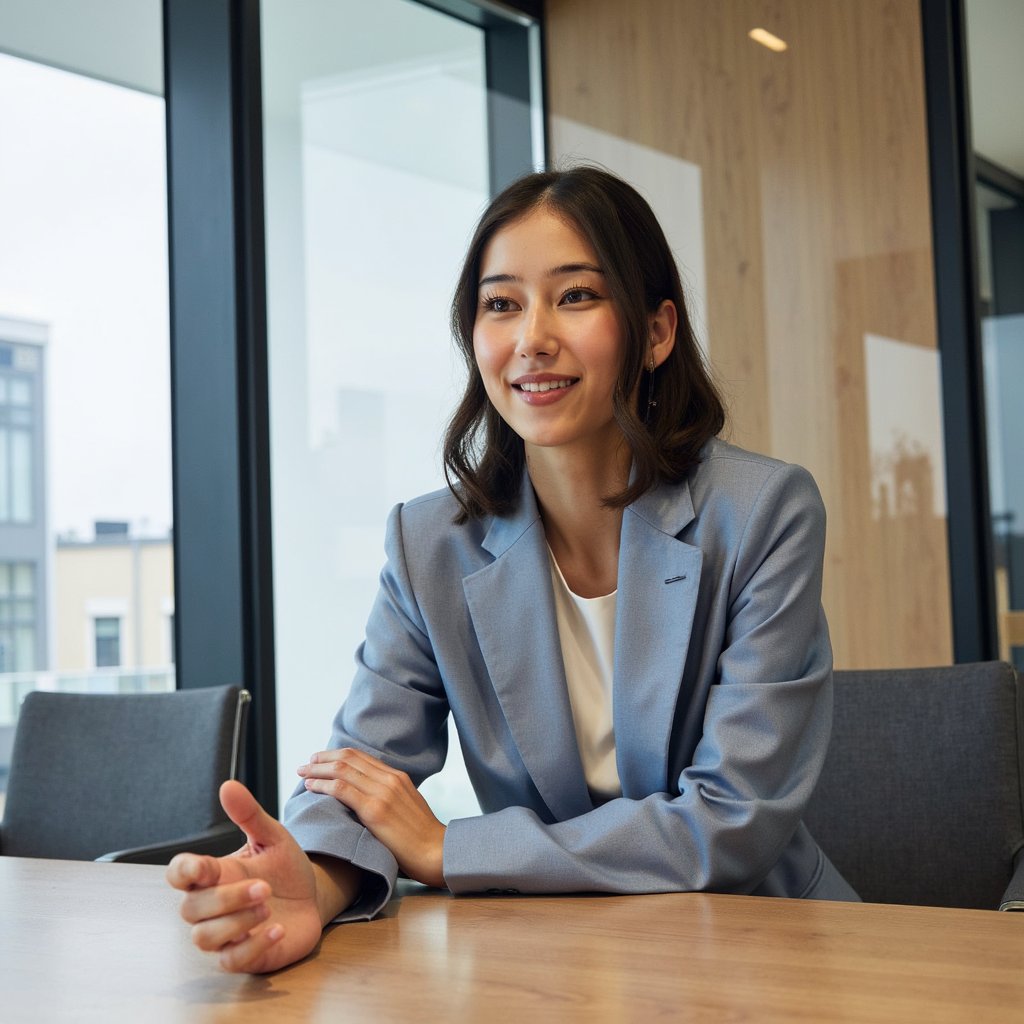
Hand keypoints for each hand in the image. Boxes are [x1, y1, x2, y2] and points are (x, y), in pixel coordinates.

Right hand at [167, 781, 349, 973]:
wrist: (311, 896)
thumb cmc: (284, 867)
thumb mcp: (272, 837)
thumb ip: (249, 814)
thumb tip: (228, 786)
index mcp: (214, 873)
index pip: (179, 874)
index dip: (184, 872)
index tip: (203, 866)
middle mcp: (212, 905)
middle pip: (191, 909)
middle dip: (226, 898)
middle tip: (264, 886)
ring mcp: (225, 933)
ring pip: (205, 938)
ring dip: (236, 922)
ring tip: (269, 906)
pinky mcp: (243, 956)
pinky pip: (231, 961)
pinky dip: (253, 946)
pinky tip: (277, 929)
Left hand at [298, 748, 445, 888]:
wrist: (436, 852)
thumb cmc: (420, 837)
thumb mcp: (407, 807)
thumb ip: (389, 796)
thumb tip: (367, 798)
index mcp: (398, 776)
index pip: (361, 756)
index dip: (336, 755)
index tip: (320, 760)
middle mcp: (389, 779)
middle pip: (349, 758)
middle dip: (323, 759)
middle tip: (306, 763)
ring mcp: (382, 792)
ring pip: (342, 769)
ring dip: (318, 769)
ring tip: (302, 773)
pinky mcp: (375, 810)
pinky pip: (342, 789)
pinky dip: (322, 784)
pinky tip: (311, 787)